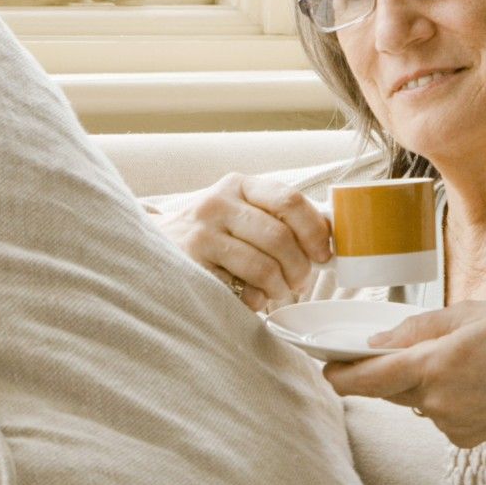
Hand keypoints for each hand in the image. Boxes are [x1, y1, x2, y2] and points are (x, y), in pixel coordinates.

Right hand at [148, 173, 331, 310]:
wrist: (155, 245)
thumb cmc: (213, 232)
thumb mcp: (241, 210)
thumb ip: (278, 216)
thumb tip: (330, 236)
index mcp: (239, 185)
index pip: (290, 200)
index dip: (315, 231)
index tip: (323, 254)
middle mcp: (217, 203)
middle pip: (280, 237)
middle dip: (299, 267)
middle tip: (299, 281)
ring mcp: (201, 234)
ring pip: (263, 266)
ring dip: (278, 287)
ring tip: (276, 291)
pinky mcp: (191, 266)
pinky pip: (238, 289)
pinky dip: (253, 299)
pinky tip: (249, 296)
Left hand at [321, 301, 485, 447]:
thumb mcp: (471, 313)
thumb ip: (418, 327)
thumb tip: (376, 342)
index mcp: (432, 367)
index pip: (362, 379)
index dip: (337, 372)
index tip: (325, 362)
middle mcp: (434, 402)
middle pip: (383, 389)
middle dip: (381, 369)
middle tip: (401, 345)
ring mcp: (448, 423)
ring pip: (410, 399)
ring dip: (416, 380)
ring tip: (456, 357)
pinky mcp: (463, 437)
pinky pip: (435, 412)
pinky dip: (441, 395)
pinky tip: (473, 380)